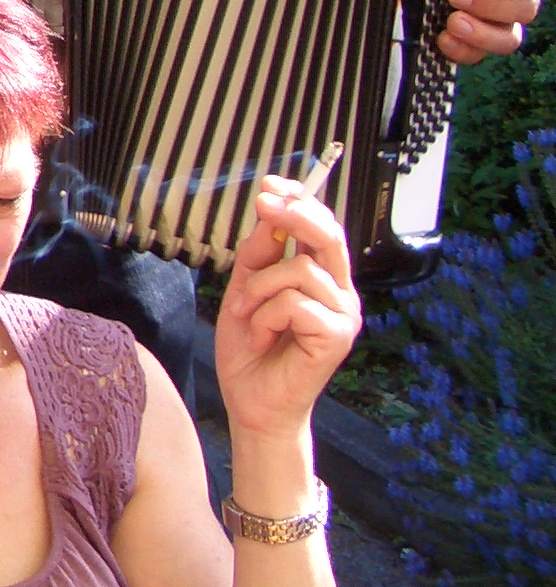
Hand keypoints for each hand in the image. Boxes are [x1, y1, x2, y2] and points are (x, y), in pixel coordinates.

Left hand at [214, 177, 360, 439]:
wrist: (252, 402)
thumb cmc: (251, 349)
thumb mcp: (244, 291)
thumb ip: (258, 256)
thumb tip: (269, 214)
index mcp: (322, 279)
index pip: (321, 228)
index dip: (300, 201)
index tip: (271, 184)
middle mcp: (339, 293)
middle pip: (329, 236)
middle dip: (294, 214)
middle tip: (264, 203)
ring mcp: (343, 315)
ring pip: (299, 270)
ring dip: (258, 289)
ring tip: (245, 316)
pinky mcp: (337, 336)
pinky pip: (294, 303)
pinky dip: (265, 316)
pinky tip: (261, 337)